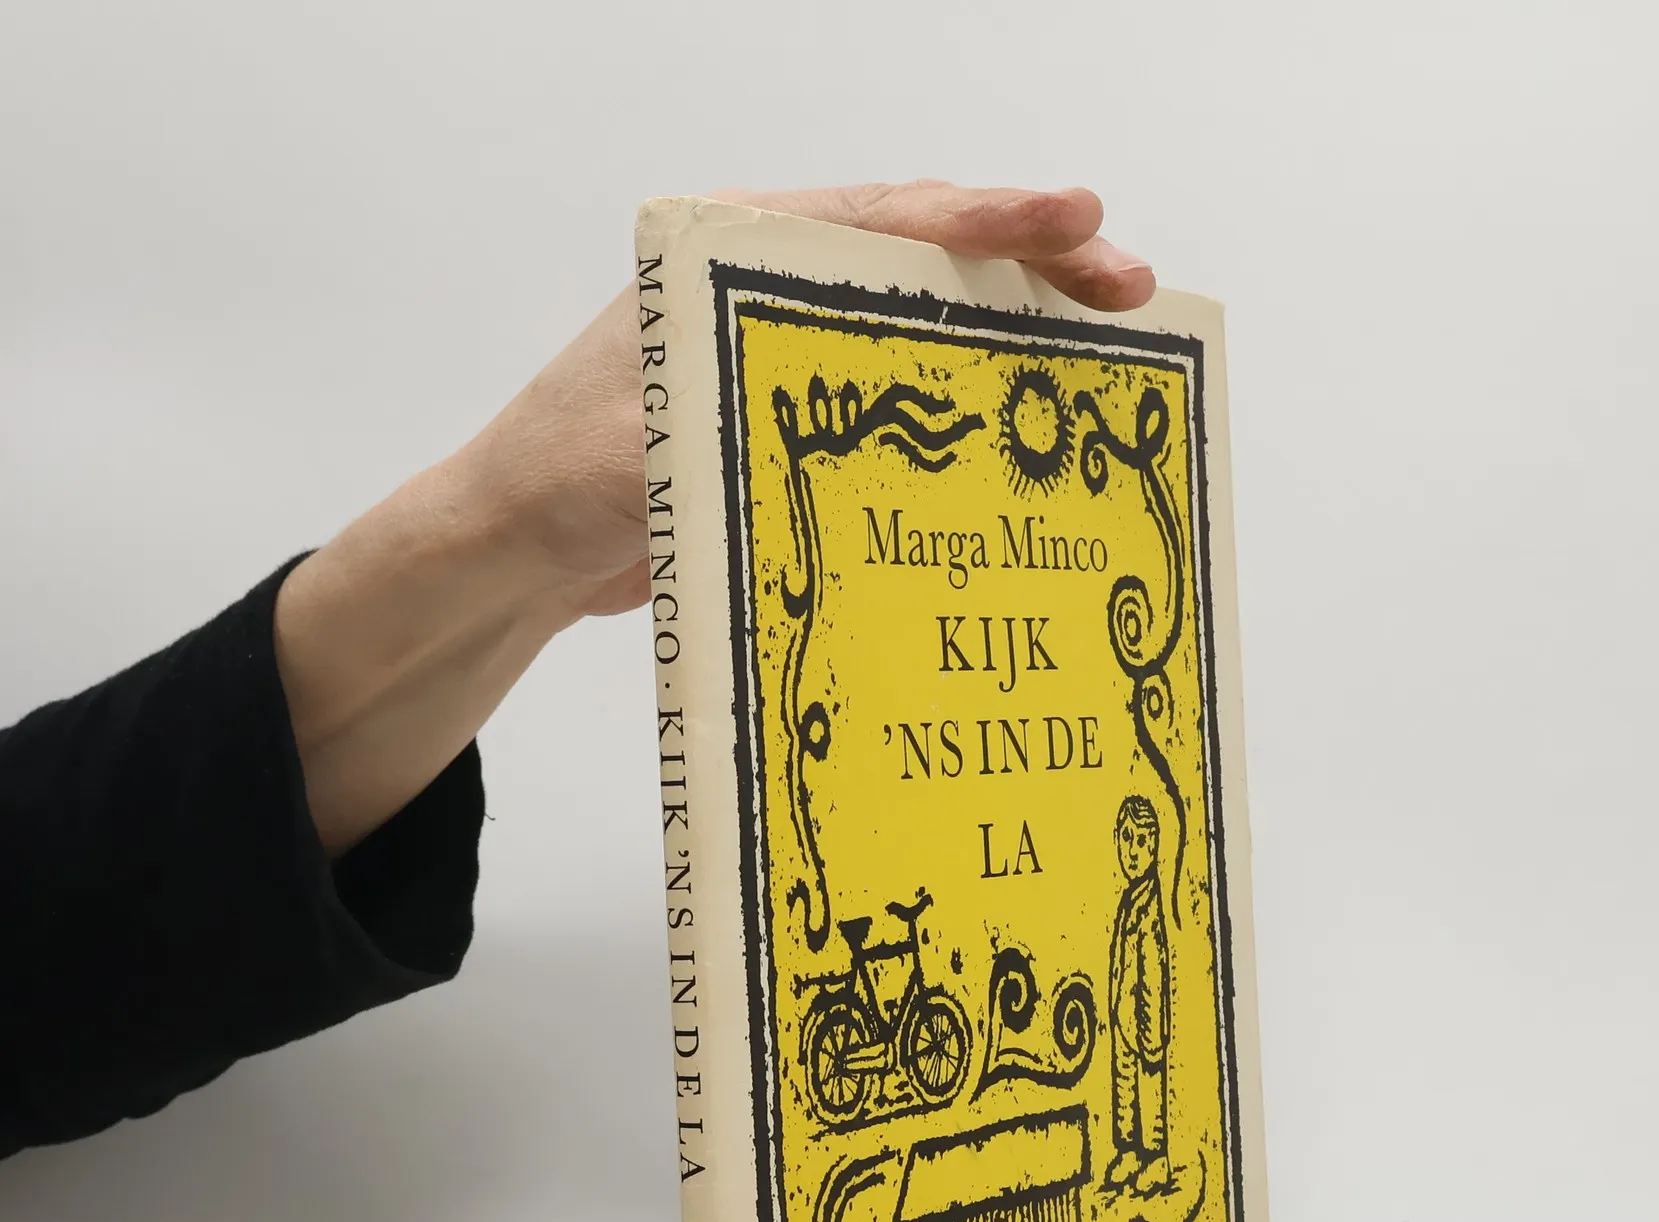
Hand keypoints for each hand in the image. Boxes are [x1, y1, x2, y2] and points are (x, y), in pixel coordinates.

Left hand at [275, 183, 1153, 853]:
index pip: (878, 218)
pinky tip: (1024, 424)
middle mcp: (766, 290)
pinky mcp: (794, 422)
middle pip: (921, 257)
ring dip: (1012, 331)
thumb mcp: (645, 434)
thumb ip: (733, 400)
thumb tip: (844, 399)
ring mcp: (783, 355)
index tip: (1075, 222)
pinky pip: (898, 394)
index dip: (986, 220)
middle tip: (1128, 285)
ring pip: (921, 321)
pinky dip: (966, 397)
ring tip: (1106, 346)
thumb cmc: (560, 481)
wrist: (515, 552)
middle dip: (1030, 265)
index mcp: (728, 259)